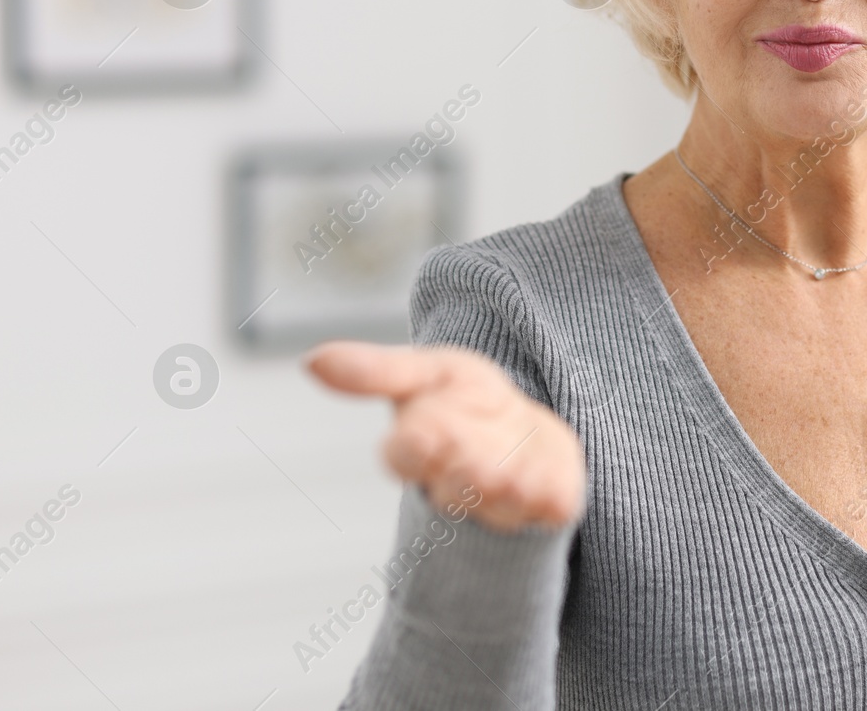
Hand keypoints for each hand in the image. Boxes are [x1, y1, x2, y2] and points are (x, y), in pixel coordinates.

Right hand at [305, 341, 585, 532]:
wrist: (525, 434)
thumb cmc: (464, 403)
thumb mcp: (425, 372)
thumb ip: (376, 371)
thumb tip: (311, 360)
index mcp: (421, 449)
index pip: (404, 456)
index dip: (411, 449)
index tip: (416, 435)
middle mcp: (460, 481)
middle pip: (455, 482)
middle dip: (463, 470)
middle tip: (469, 460)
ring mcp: (506, 497)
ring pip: (501, 501)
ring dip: (504, 490)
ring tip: (506, 475)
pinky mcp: (550, 502)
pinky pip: (551, 507)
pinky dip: (552, 502)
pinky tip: (555, 498)